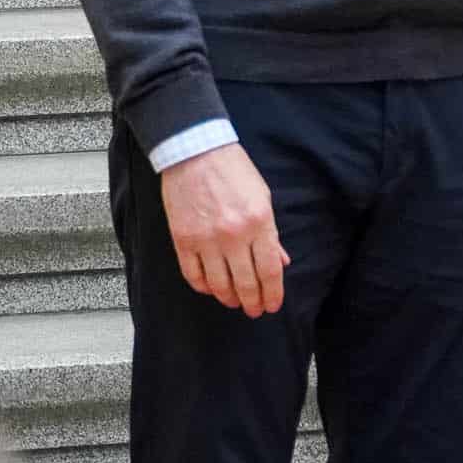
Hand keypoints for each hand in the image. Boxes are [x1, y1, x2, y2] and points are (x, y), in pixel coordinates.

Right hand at [161, 143, 287, 316]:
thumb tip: (280, 262)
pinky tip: (211, 289)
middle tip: (255, 311)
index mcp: (259, 223)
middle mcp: (234, 235)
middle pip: (246, 282)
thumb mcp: (263, 198)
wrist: (196, 152)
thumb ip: (271, 233)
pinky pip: (193, 275)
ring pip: (219, 284)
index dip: (273, 293)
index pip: (270, 270)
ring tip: (235, 302)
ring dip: (229, 298)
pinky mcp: (182, 240)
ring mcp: (206, 239)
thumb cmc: (234, 172)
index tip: (272, 305)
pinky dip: (203, 287)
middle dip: (253, 302)